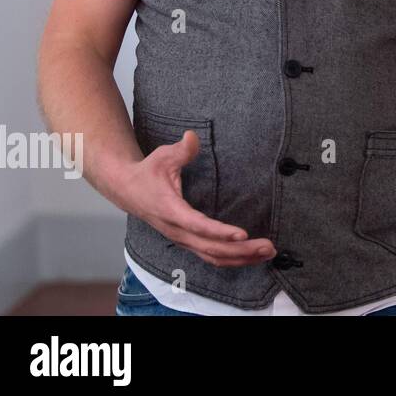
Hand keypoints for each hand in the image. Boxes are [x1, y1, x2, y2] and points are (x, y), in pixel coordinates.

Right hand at [115, 131, 275, 266]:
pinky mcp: (187, 241)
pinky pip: (210, 256)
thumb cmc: (148, 172)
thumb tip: (192, 136)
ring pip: (212, 256)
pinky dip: (232, 259)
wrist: (127, 190)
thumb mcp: (162, 156)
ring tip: (268, 253)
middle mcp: (176, 230)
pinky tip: (251, 256)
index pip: (197, 225)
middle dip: (241, 249)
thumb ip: (181, 150)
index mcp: (170, 210)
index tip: (242, 234)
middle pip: (211, 248)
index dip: (219, 232)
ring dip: (241, 257)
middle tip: (269, 246)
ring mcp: (181, 239)